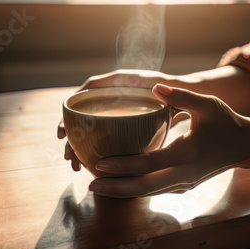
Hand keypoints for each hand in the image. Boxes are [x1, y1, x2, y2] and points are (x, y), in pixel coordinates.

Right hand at [57, 70, 176, 170]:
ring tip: (76, 166)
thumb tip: (157, 89)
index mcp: (120, 82)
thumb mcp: (172, 91)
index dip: (70, 111)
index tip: (63, 131)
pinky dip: (94, 150)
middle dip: (72, 136)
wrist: (187, 100)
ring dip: (80, 146)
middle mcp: (113, 95)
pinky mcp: (120, 124)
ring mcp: (115, 110)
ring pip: (90, 128)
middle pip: (83, 114)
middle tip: (68, 157)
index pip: (87, 92)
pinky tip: (90, 165)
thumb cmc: (179, 91)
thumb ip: (168, 90)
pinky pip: (102, 137)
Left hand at [87, 84, 249, 197]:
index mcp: (190, 153)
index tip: (100, 163)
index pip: (151, 163)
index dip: (124, 165)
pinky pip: (156, 190)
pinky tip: (120, 184)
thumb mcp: (208, 104)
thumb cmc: (227, 122)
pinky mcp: (184, 186)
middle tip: (91, 183)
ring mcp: (186, 184)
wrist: (246, 146)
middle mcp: (186, 174)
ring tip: (98, 186)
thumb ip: (181, 96)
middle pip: (145, 187)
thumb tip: (154, 86)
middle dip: (116, 188)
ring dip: (123, 192)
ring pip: (149, 193)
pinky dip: (135, 189)